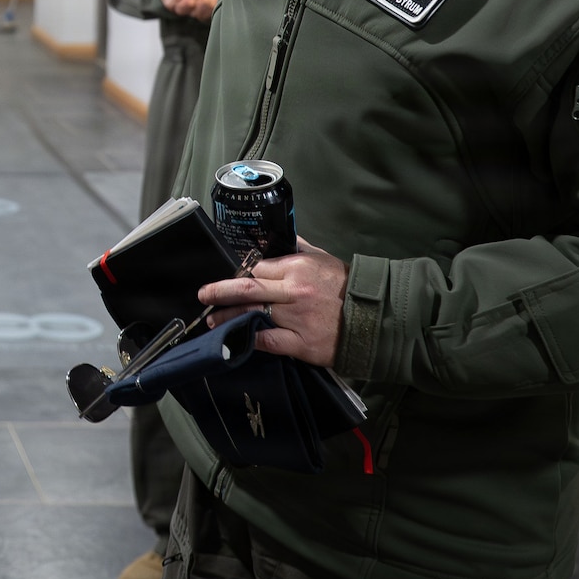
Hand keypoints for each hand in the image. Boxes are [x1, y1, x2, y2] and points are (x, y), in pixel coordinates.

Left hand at [197, 237, 347, 366]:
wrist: (375, 318)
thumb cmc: (347, 288)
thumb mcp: (322, 259)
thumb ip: (297, 248)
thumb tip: (276, 236)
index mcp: (297, 267)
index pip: (257, 267)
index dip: (239, 273)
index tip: (227, 278)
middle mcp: (293, 291)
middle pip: (247, 288)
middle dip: (221, 291)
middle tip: (203, 294)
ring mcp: (296, 318)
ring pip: (253, 315)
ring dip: (228, 317)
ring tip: (212, 319)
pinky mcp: (302, 343)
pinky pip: (268, 341)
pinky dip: (249, 339)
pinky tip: (236, 339)